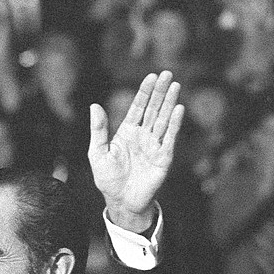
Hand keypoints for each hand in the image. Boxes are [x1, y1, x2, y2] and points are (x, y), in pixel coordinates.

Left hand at [87, 71, 183, 231]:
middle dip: (160, 91)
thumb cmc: (108, 178)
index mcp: (127, 132)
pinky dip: (174, 123)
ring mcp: (154, 145)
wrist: (120, 200)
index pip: (138, 107)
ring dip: (169, 102)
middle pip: (153, 109)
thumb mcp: (98, 152)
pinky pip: (170, 137)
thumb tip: (94, 105)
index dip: (144, 92)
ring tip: (175, 85)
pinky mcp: (163, 157)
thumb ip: (98, 129)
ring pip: (163, 119)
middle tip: (167, 73)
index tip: (151, 76)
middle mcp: (143, 135)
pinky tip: (178, 109)